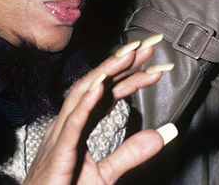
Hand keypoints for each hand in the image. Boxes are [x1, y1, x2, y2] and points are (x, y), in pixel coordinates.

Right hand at [23, 38, 176, 184]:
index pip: (105, 93)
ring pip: (81, 95)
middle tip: (145, 46)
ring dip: (106, 73)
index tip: (154, 65)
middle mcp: (65, 124)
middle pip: (95, 85)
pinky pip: (72, 124)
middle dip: (120, 63)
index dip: (129, 76)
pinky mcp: (57, 153)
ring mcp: (59, 136)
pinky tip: (100, 87)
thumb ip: (130, 153)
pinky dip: (86, 103)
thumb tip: (160, 135)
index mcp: (76, 126)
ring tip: (127, 56)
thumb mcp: (105, 174)